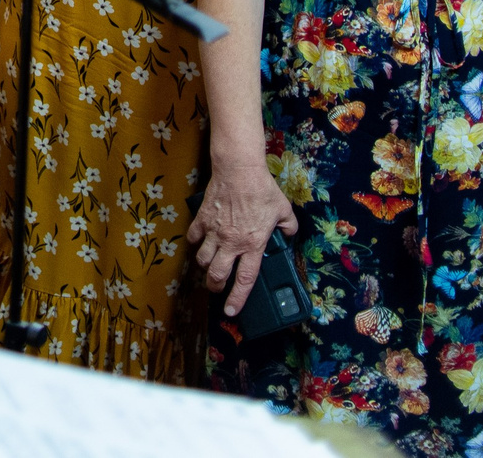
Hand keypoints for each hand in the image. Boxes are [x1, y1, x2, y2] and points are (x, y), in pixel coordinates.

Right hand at [186, 157, 297, 316]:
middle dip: (216, 287)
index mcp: (253, 245)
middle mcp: (232, 243)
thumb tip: (289, 234)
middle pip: (217, 275)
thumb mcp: (283, 209)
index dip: (238, 299)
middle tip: (218, 288)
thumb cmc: (262, 189)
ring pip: (203, 260)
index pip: (245, 279)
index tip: (231, 312)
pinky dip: (196, 243)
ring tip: (210, 266)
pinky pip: (194, 238)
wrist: (239, 170)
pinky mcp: (203, 219)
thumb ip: (288, 226)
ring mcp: (214, 232)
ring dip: (206, 266)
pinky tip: (200, 242)